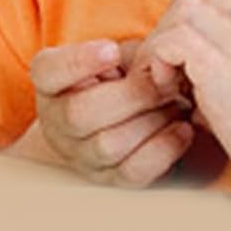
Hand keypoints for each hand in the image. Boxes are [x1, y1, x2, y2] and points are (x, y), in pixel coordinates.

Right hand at [29, 38, 194, 185]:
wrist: (125, 117)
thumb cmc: (121, 78)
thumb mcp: (118, 56)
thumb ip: (129, 55)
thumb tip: (156, 60)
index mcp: (50, 83)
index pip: (47, 72)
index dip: (78, 62)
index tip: (112, 50)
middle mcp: (56, 122)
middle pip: (78, 114)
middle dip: (129, 96)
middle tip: (162, 80)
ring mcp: (80, 155)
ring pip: (107, 146)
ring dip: (150, 122)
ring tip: (177, 103)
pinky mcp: (110, 180)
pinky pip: (132, 173)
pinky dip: (163, 150)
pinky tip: (183, 129)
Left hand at [136, 0, 230, 206]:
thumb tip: (211, 92)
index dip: (200, 18)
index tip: (190, 57)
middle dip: (173, 25)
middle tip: (171, 68)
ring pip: (185, 7)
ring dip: (165, 41)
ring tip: (168, 81)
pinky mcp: (221, 71)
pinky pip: (174, 40)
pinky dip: (161, 59)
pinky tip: (171, 90)